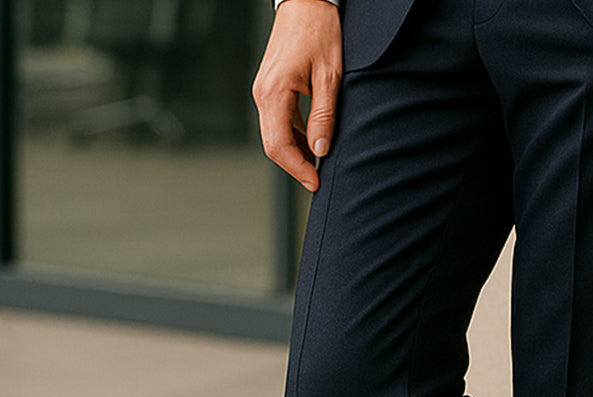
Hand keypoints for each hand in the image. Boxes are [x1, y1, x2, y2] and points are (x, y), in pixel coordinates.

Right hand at [253, 0, 342, 191]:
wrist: (307, 0)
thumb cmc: (318, 29)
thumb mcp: (329, 76)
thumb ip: (323, 116)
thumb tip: (320, 150)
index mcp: (273, 92)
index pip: (279, 145)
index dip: (297, 169)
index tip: (315, 183)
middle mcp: (262, 93)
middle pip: (273, 145)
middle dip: (296, 166)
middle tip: (317, 181)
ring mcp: (264, 90)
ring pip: (275, 135)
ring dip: (296, 153)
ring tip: (318, 165)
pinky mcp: (271, 87)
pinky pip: (279, 121)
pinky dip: (294, 137)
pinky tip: (312, 143)